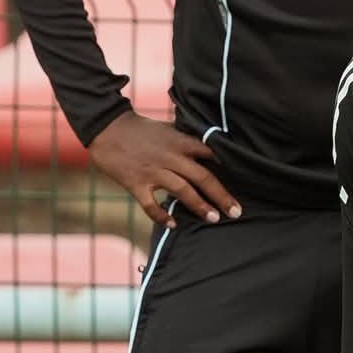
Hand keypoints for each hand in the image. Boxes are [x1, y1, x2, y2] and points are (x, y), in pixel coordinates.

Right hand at [88, 110, 241, 228]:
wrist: (107, 127)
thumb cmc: (139, 129)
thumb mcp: (168, 130)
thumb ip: (186, 141)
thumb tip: (208, 149)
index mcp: (180, 142)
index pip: (210, 153)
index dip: (228, 165)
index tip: (245, 178)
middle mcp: (171, 158)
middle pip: (202, 177)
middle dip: (221, 195)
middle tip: (236, 211)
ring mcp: (153, 172)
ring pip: (182, 191)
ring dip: (200, 206)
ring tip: (214, 218)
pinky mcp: (136, 183)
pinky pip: (150, 205)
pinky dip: (162, 216)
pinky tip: (174, 225)